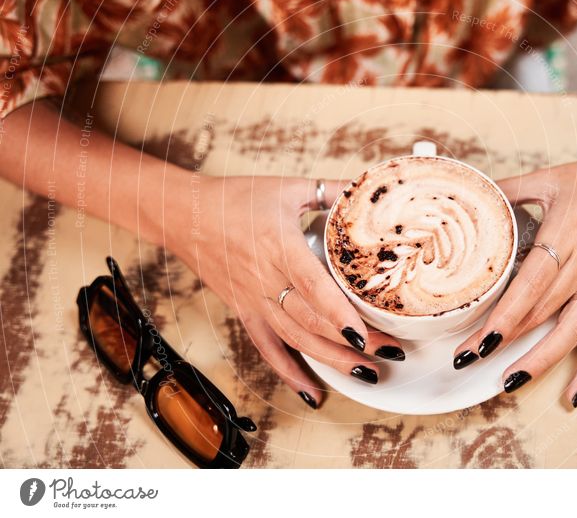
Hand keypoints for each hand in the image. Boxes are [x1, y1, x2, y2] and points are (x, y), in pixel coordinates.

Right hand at [167, 175, 404, 409]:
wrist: (185, 214)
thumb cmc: (238, 198)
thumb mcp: (289, 188)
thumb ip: (332, 191)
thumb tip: (368, 189)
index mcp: (279, 246)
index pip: (312, 286)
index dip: (338, 313)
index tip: (364, 334)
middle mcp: (265, 279)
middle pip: (311, 321)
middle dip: (351, 343)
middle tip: (387, 353)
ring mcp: (253, 301)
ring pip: (294, 340)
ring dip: (330, 361)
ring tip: (366, 373)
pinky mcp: (244, 312)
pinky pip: (267, 349)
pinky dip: (289, 373)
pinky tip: (312, 393)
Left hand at [452, 147, 576, 406]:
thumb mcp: (550, 178)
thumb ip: (510, 189)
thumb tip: (476, 192)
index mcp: (563, 239)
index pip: (528, 287)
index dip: (503, 317)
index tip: (478, 339)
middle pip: (540, 313)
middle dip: (503, 340)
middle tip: (469, 359)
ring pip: (572, 332)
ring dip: (541, 360)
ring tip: (511, 381)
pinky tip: (576, 393)